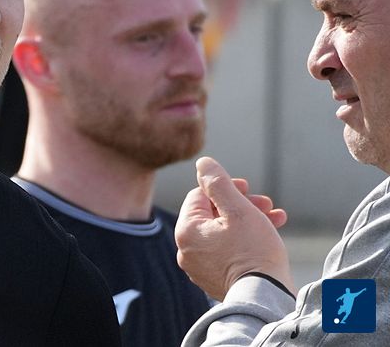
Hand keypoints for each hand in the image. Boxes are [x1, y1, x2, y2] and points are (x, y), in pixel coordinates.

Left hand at [175, 157, 293, 300]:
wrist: (266, 298)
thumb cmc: (254, 252)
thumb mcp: (238, 210)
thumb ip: (218, 183)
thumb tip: (203, 163)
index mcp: (186, 231)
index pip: (200, 195)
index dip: (225, 187)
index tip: (248, 189)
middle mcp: (186, 250)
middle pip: (212, 214)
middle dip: (241, 204)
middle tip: (267, 204)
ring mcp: (199, 267)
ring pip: (222, 232)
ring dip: (248, 220)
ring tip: (275, 218)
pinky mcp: (214, 278)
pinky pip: (226, 250)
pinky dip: (245, 240)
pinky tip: (269, 236)